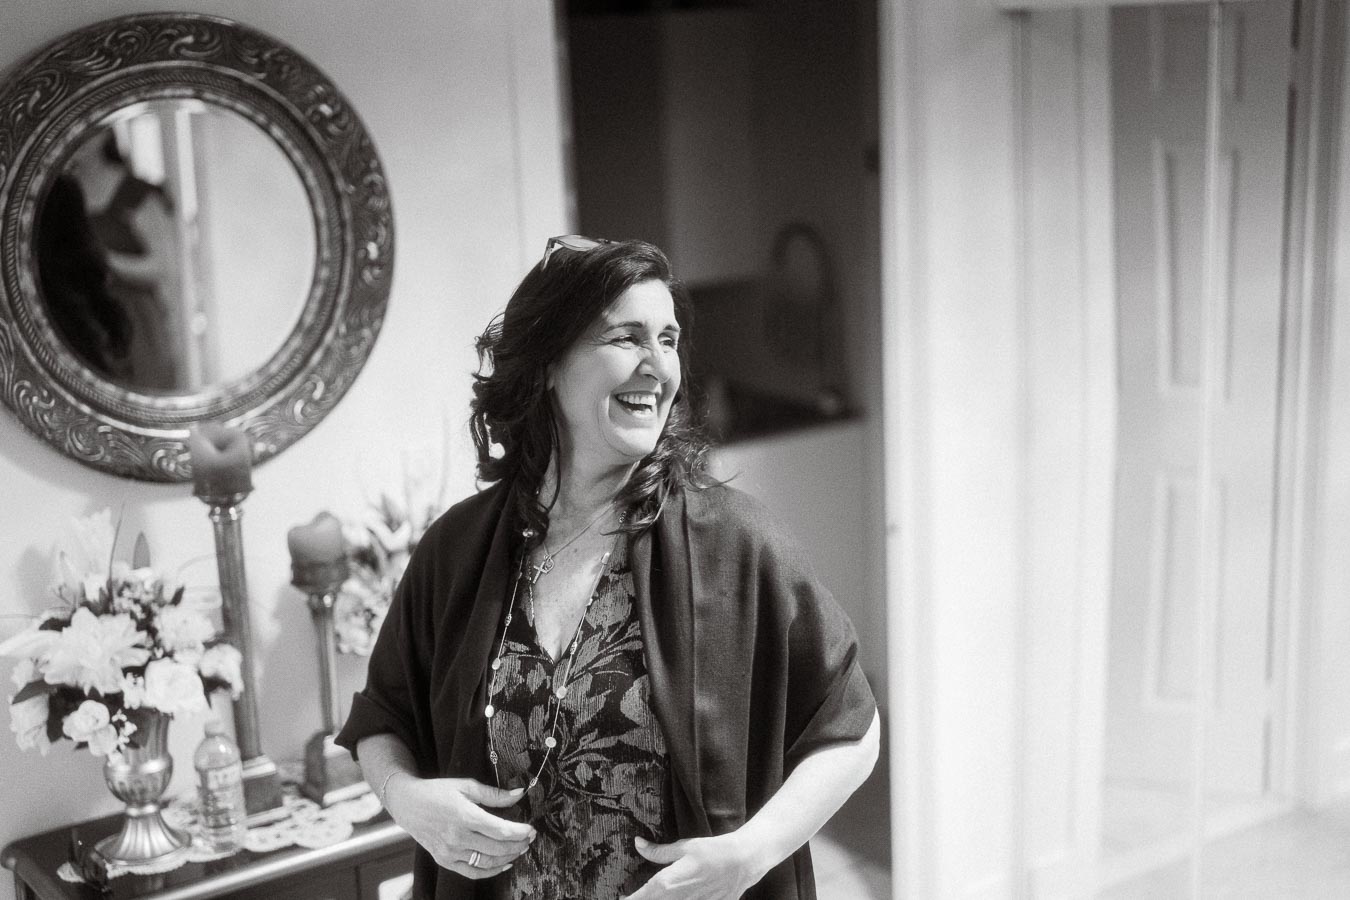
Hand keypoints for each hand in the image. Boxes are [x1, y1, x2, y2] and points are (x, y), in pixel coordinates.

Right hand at [385, 775, 534, 879]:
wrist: (408, 804)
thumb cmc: (437, 791)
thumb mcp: (466, 786)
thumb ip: (494, 794)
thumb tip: (520, 793)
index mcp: (464, 816)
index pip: (500, 831)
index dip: (520, 832)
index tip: (531, 829)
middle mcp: (457, 837)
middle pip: (497, 848)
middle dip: (518, 844)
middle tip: (530, 838)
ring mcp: (450, 852)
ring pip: (488, 862)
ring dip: (508, 857)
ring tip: (520, 848)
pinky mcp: (444, 860)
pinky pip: (472, 872)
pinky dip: (491, 871)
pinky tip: (504, 864)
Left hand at [622, 834, 762, 898]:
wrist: (743, 862)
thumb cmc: (712, 851)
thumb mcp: (684, 847)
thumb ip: (658, 851)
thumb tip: (638, 844)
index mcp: (668, 883)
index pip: (640, 898)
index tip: (621, 898)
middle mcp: (677, 899)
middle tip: (632, 898)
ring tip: (653, 896)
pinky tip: (676, 898)